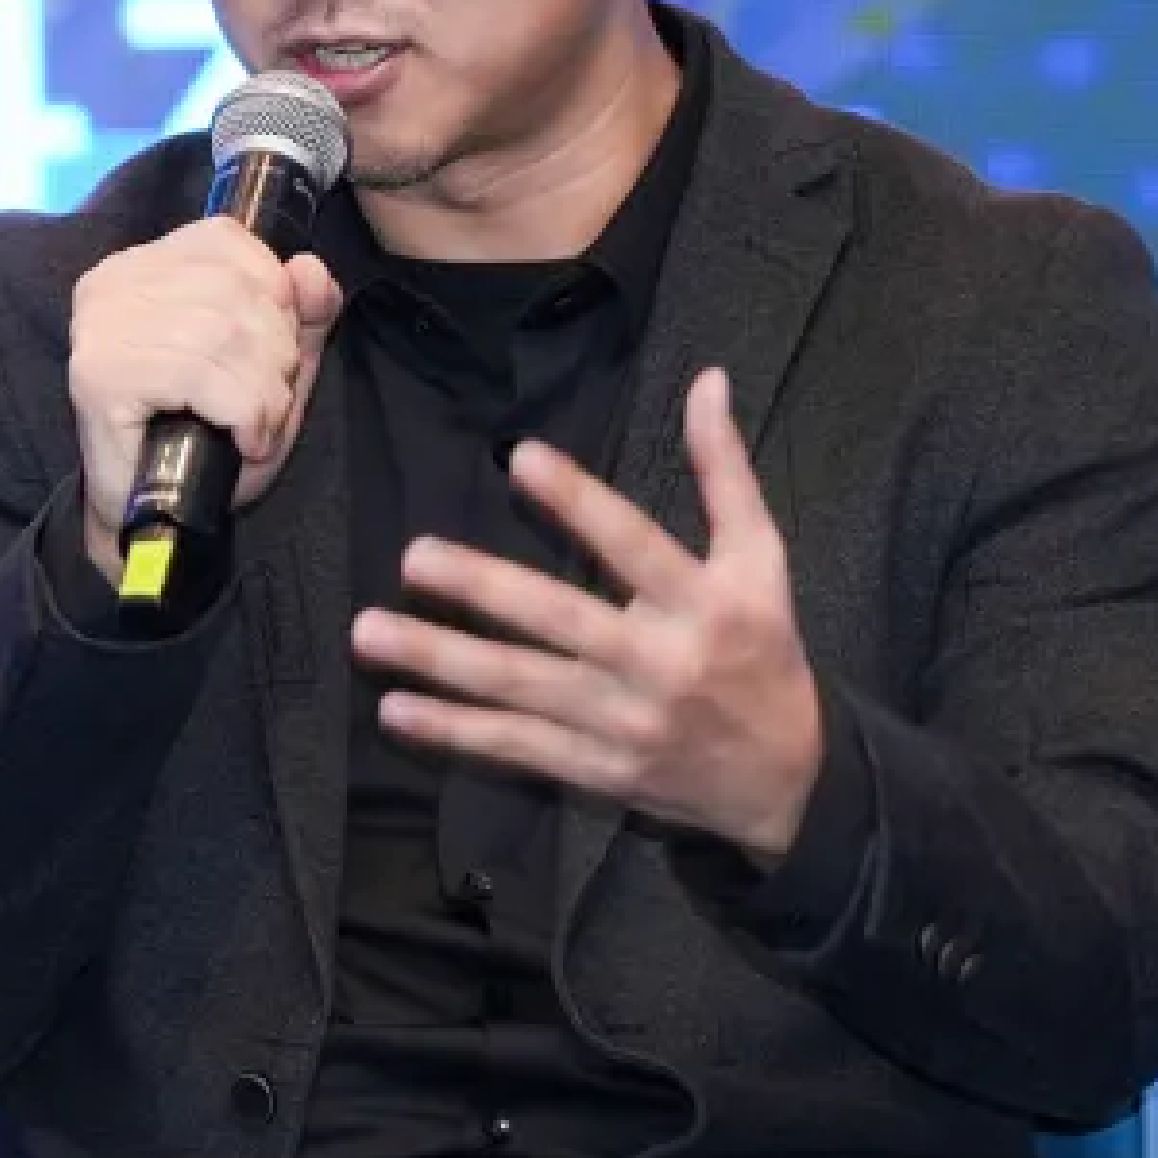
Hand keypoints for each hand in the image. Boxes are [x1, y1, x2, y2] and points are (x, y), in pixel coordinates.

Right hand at [65, 218, 343, 583]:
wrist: (154, 519)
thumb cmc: (207, 440)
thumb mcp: (271, 367)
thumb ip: (301, 313)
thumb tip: (312, 269)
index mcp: (142, 265)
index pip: (225, 241)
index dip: (274, 296)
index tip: (274, 356)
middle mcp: (111, 283)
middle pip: (232, 289)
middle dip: (276, 352)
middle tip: (269, 403)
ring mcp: (100, 328)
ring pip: (223, 332)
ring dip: (264, 391)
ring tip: (258, 426)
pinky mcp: (99, 376)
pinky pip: (200, 373)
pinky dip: (242, 411)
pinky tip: (244, 438)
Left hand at [351, 367, 824, 862]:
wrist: (786, 777)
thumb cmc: (764, 650)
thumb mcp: (760, 559)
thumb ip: (726, 472)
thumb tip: (706, 381)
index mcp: (703, 603)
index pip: (633, 544)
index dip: (579, 502)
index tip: (520, 458)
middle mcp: (659, 662)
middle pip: (561, 621)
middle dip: (484, 589)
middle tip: (413, 557)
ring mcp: (623, 723)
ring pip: (522, 688)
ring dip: (441, 661)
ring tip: (370, 633)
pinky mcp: (598, 770)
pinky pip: (517, 748)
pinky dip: (455, 732)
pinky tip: (396, 709)